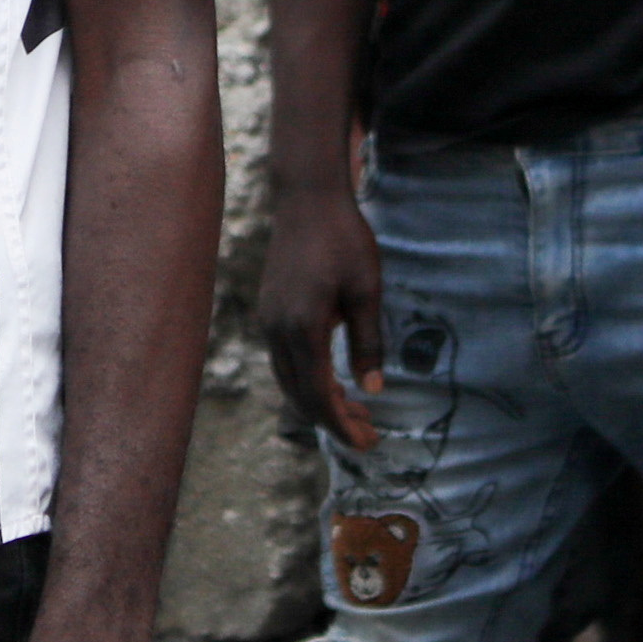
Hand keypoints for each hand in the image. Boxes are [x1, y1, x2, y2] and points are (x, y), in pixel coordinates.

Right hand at [257, 173, 387, 446]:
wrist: (307, 198)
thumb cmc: (344, 239)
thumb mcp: (367, 290)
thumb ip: (368, 343)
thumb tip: (374, 389)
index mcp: (303, 328)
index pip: (319, 395)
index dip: (342, 425)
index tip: (367, 443)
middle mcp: (277, 330)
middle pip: (300, 395)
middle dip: (333, 421)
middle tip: (368, 434)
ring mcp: (268, 321)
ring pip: (289, 381)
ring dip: (319, 402)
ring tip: (356, 411)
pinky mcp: (269, 312)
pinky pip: (284, 361)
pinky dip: (307, 381)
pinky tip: (332, 380)